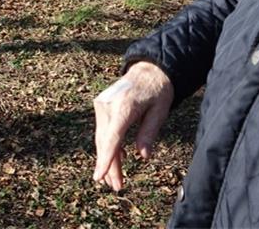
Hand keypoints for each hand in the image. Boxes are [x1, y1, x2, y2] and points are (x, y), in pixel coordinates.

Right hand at [92, 61, 173, 190]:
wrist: (148, 69)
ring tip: (115, 180)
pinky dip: (109, 146)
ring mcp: (102, 104)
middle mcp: (108, 104)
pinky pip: (104, 130)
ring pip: (102, 138)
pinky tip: (117, 160)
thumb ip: (149, 132)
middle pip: (105, 141)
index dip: (105, 159)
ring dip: (108, 158)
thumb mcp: (160, 111)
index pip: (112, 137)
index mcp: (124, 106)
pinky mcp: (101, 106)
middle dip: (109, 166)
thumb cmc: (158, 90)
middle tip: (117, 187)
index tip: (98, 176)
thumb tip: (143, 156)